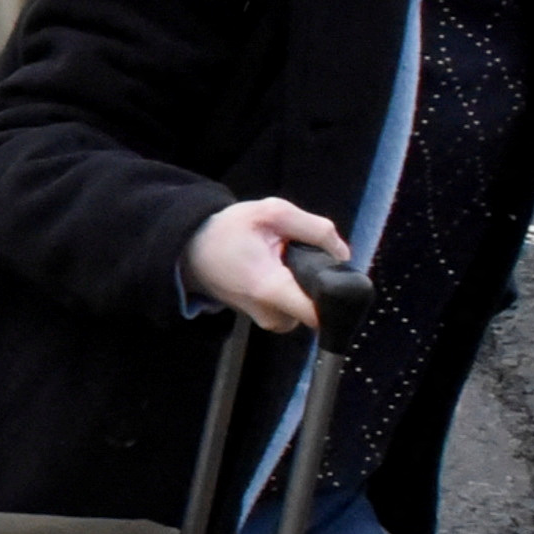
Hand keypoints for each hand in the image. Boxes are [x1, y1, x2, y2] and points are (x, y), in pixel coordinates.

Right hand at [180, 195, 348, 334]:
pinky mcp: (265, 318)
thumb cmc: (227, 231)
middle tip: (302, 256)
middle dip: (319, 282)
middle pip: (318, 308)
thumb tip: (343, 254)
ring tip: (285, 261)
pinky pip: (293, 307)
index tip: (337, 277)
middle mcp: (271, 315)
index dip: (337, 297)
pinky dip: (294, 289)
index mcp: (272, 289)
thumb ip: (316, 229)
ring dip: (305, 285)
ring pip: (307, 307)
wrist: (190, 251)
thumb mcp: (272, 213)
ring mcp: (267, 320)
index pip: (320, 314)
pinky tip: (278, 270)